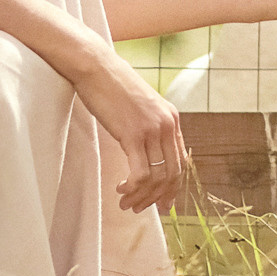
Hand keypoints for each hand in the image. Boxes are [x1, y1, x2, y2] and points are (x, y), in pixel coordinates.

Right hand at [72, 46, 186, 212]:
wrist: (96, 67)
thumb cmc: (112, 85)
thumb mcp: (140, 105)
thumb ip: (149, 125)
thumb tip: (147, 151)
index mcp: (172, 118)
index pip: (180, 162)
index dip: (172, 187)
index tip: (162, 203)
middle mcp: (167, 124)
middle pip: (172, 173)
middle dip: (157, 197)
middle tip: (140, 209)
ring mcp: (151, 129)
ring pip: (157, 177)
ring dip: (141, 196)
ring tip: (125, 203)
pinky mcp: (133, 134)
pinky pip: (140, 173)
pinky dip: (132, 188)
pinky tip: (121, 189)